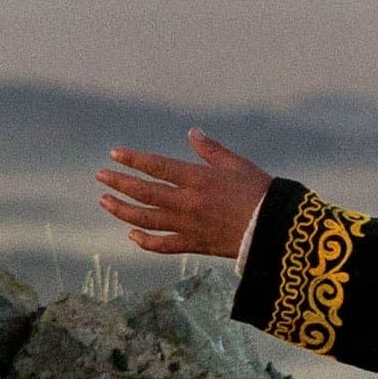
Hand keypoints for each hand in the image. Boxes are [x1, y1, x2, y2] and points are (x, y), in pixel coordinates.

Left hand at [95, 131, 271, 261]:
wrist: (276, 229)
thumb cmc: (261, 192)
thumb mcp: (237, 164)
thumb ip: (211, 150)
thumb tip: (192, 132)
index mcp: (198, 179)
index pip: (157, 167)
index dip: (134, 159)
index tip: (114, 154)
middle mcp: (188, 202)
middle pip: (145, 192)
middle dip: (120, 183)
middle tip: (101, 177)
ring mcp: (188, 225)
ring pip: (147, 219)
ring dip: (123, 210)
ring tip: (105, 201)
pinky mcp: (194, 244)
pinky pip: (164, 245)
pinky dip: (145, 241)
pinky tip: (132, 235)